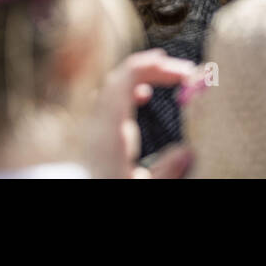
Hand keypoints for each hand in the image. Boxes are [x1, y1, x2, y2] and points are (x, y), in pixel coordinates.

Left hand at [83, 49, 196, 178]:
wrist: (78, 199)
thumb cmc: (107, 189)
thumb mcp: (140, 188)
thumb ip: (165, 171)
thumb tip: (187, 151)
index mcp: (107, 133)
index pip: (124, 81)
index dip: (151, 66)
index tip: (178, 68)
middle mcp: (95, 126)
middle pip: (119, 79)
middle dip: (152, 68)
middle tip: (182, 72)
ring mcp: (92, 129)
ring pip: (112, 88)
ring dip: (141, 78)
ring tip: (168, 76)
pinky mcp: (94, 138)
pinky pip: (109, 102)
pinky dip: (129, 92)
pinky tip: (145, 96)